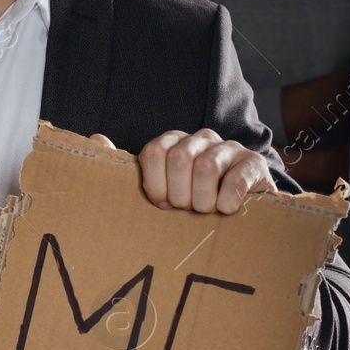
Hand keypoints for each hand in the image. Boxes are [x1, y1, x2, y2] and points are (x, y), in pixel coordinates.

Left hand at [94, 128, 276, 213]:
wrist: (240, 207)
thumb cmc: (190, 201)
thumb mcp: (158, 188)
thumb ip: (125, 169)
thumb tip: (97, 140)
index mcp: (173, 142)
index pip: (153, 152)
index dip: (156, 185)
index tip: (163, 204)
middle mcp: (200, 138)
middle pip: (179, 160)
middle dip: (180, 195)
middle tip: (187, 210)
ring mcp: (229, 148)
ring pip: (206, 168)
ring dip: (203, 201)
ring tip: (206, 211)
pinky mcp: (253, 163)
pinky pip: (236, 180)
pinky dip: (227, 202)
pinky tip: (226, 210)